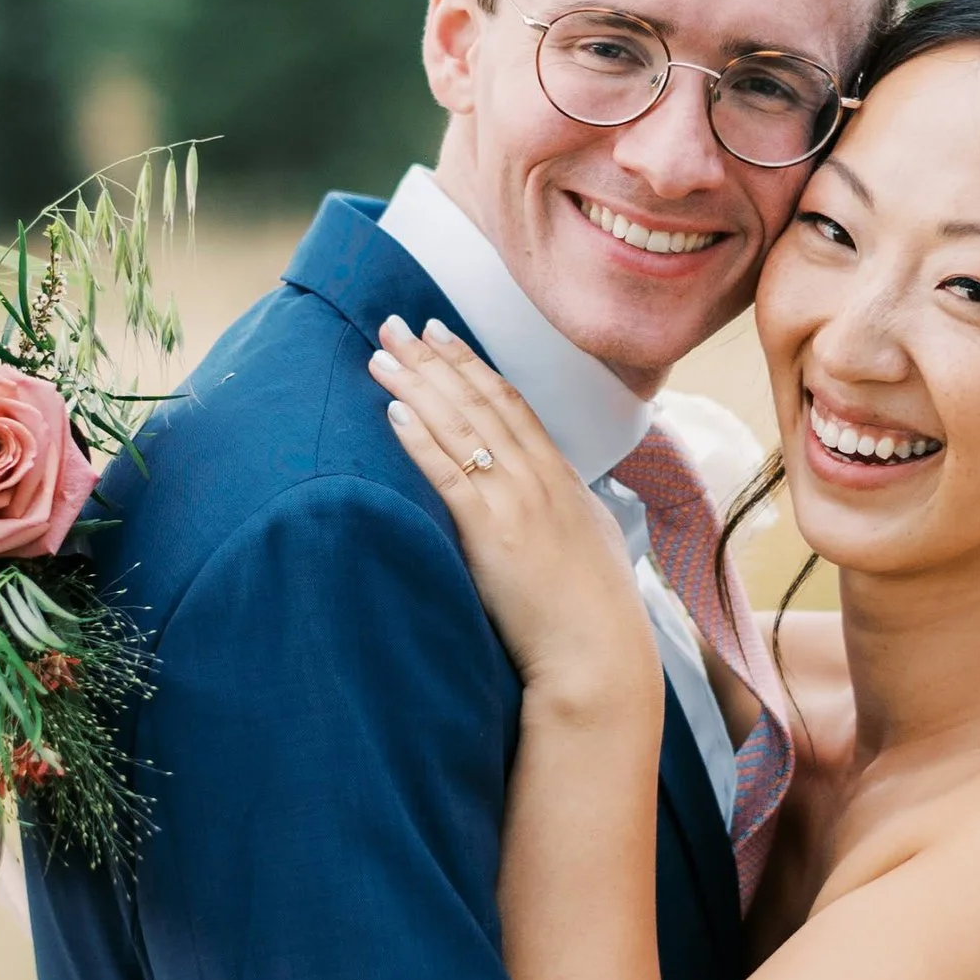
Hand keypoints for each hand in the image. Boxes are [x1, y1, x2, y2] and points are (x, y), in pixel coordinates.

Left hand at [372, 319, 663, 721]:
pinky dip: (419, 437)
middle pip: (478, 401)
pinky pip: (448, 473)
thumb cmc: (595, 612)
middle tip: (394, 324)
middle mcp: (539, 478)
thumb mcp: (591, 542)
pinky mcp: (492, 533)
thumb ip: (570, 508)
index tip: (440, 334)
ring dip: (416, 385)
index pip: (511, 404)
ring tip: (381, 354)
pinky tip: (393, 411)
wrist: (599, 655)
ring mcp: (517, 501)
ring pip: (460, 426)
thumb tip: (559, 495)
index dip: (472, 365)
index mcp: (563, 478)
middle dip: (433, 359)